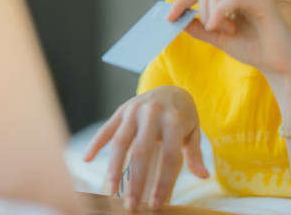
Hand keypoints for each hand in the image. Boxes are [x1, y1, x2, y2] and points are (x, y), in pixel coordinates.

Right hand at [83, 86, 208, 208]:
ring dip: (114, 167)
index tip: (156, 204)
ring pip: (121, 142)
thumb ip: (194, 153)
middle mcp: (153, 113)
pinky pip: (107, 128)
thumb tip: (204, 176)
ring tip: (112, 190)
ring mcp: (134, 110)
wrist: (170, 88)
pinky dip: (96, 143)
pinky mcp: (121, 109)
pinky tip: (87, 159)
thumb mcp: (192, 131)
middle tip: (131, 206)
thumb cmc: (182, 116)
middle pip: (142, 152)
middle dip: (136, 181)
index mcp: (174, 120)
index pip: (169, 157)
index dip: (163, 182)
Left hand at [167, 0, 290, 77]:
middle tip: (216, 30)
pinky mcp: (262, 0)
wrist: (279, 66)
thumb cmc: (253, 49)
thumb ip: (200, 27)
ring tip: (227, 31)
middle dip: (202, 11)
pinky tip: (226, 29)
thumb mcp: (219, 38)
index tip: (168, 18)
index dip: (182, 1)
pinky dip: (220, 13)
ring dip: (213, 14)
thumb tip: (178, 18)